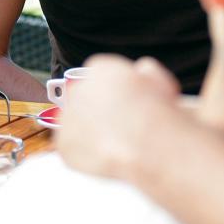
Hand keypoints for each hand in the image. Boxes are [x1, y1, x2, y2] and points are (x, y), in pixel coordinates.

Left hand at [56, 54, 180, 179]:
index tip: (126, 103)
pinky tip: (104, 155)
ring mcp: (69, 116)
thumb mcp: (159, 78)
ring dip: (90, 130)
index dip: (114, 92)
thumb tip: (141, 72)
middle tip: (120, 125)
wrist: (149, 142)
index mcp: (100, 68)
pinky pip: (72, 147)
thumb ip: (144, 71)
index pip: (100, 77)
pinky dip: (84, 153)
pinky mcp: (65, 143)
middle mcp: (79, 88)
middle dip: (99, 109)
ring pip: (76, 122)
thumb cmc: (158, 111)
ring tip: (115, 143)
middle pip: (85, 98)